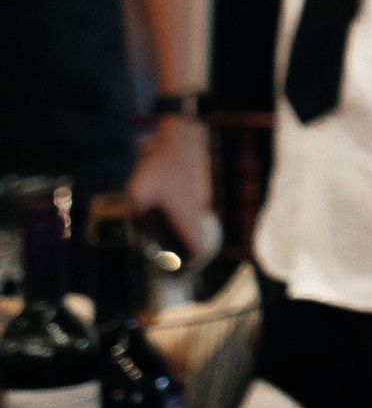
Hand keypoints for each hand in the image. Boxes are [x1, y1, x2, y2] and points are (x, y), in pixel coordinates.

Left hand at [124, 117, 212, 262]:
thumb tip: (135, 223)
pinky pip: (191, 208)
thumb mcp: (138, 190)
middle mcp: (198, 210)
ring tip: (164, 236)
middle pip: (198, 239)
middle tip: (171, 258)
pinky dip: (182, 215)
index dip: (194, 265)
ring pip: (195, 223)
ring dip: (183, 232)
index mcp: (187, 216)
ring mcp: (200, 197)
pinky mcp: (196, 185)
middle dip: (186, 252)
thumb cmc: (161, 164)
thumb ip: (136, 211)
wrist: (181, 134)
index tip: (184, 272)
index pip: (200, 250)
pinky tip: (163, 208)